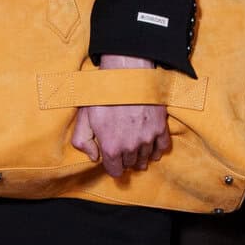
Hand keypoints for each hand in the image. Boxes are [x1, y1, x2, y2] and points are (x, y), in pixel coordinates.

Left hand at [72, 53, 171, 179]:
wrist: (125, 73)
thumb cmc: (102, 93)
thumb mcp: (84, 117)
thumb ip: (83, 141)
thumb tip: (94, 157)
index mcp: (111, 147)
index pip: (115, 171)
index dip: (113, 167)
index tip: (112, 160)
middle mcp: (131, 146)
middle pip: (130, 164)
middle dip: (125, 160)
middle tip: (122, 151)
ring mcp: (147, 137)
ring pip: (146, 158)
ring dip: (140, 157)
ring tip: (136, 151)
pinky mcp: (160, 127)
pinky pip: (162, 147)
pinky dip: (157, 150)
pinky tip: (151, 148)